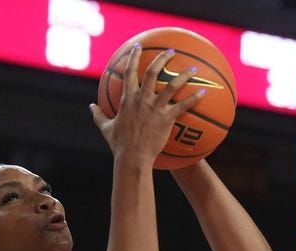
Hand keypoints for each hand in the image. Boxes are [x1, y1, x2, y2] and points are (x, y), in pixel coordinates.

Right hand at [90, 45, 205, 164]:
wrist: (132, 158)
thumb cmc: (119, 144)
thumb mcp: (106, 128)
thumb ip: (98, 115)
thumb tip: (90, 106)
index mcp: (128, 98)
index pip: (130, 71)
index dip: (134, 57)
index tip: (138, 47)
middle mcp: (142, 99)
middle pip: (153, 72)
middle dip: (162, 58)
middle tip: (171, 51)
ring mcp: (155, 108)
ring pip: (172, 85)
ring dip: (184, 75)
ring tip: (193, 68)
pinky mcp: (167, 118)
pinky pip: (183, 105)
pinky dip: (194, 98)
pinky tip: (204, 92)